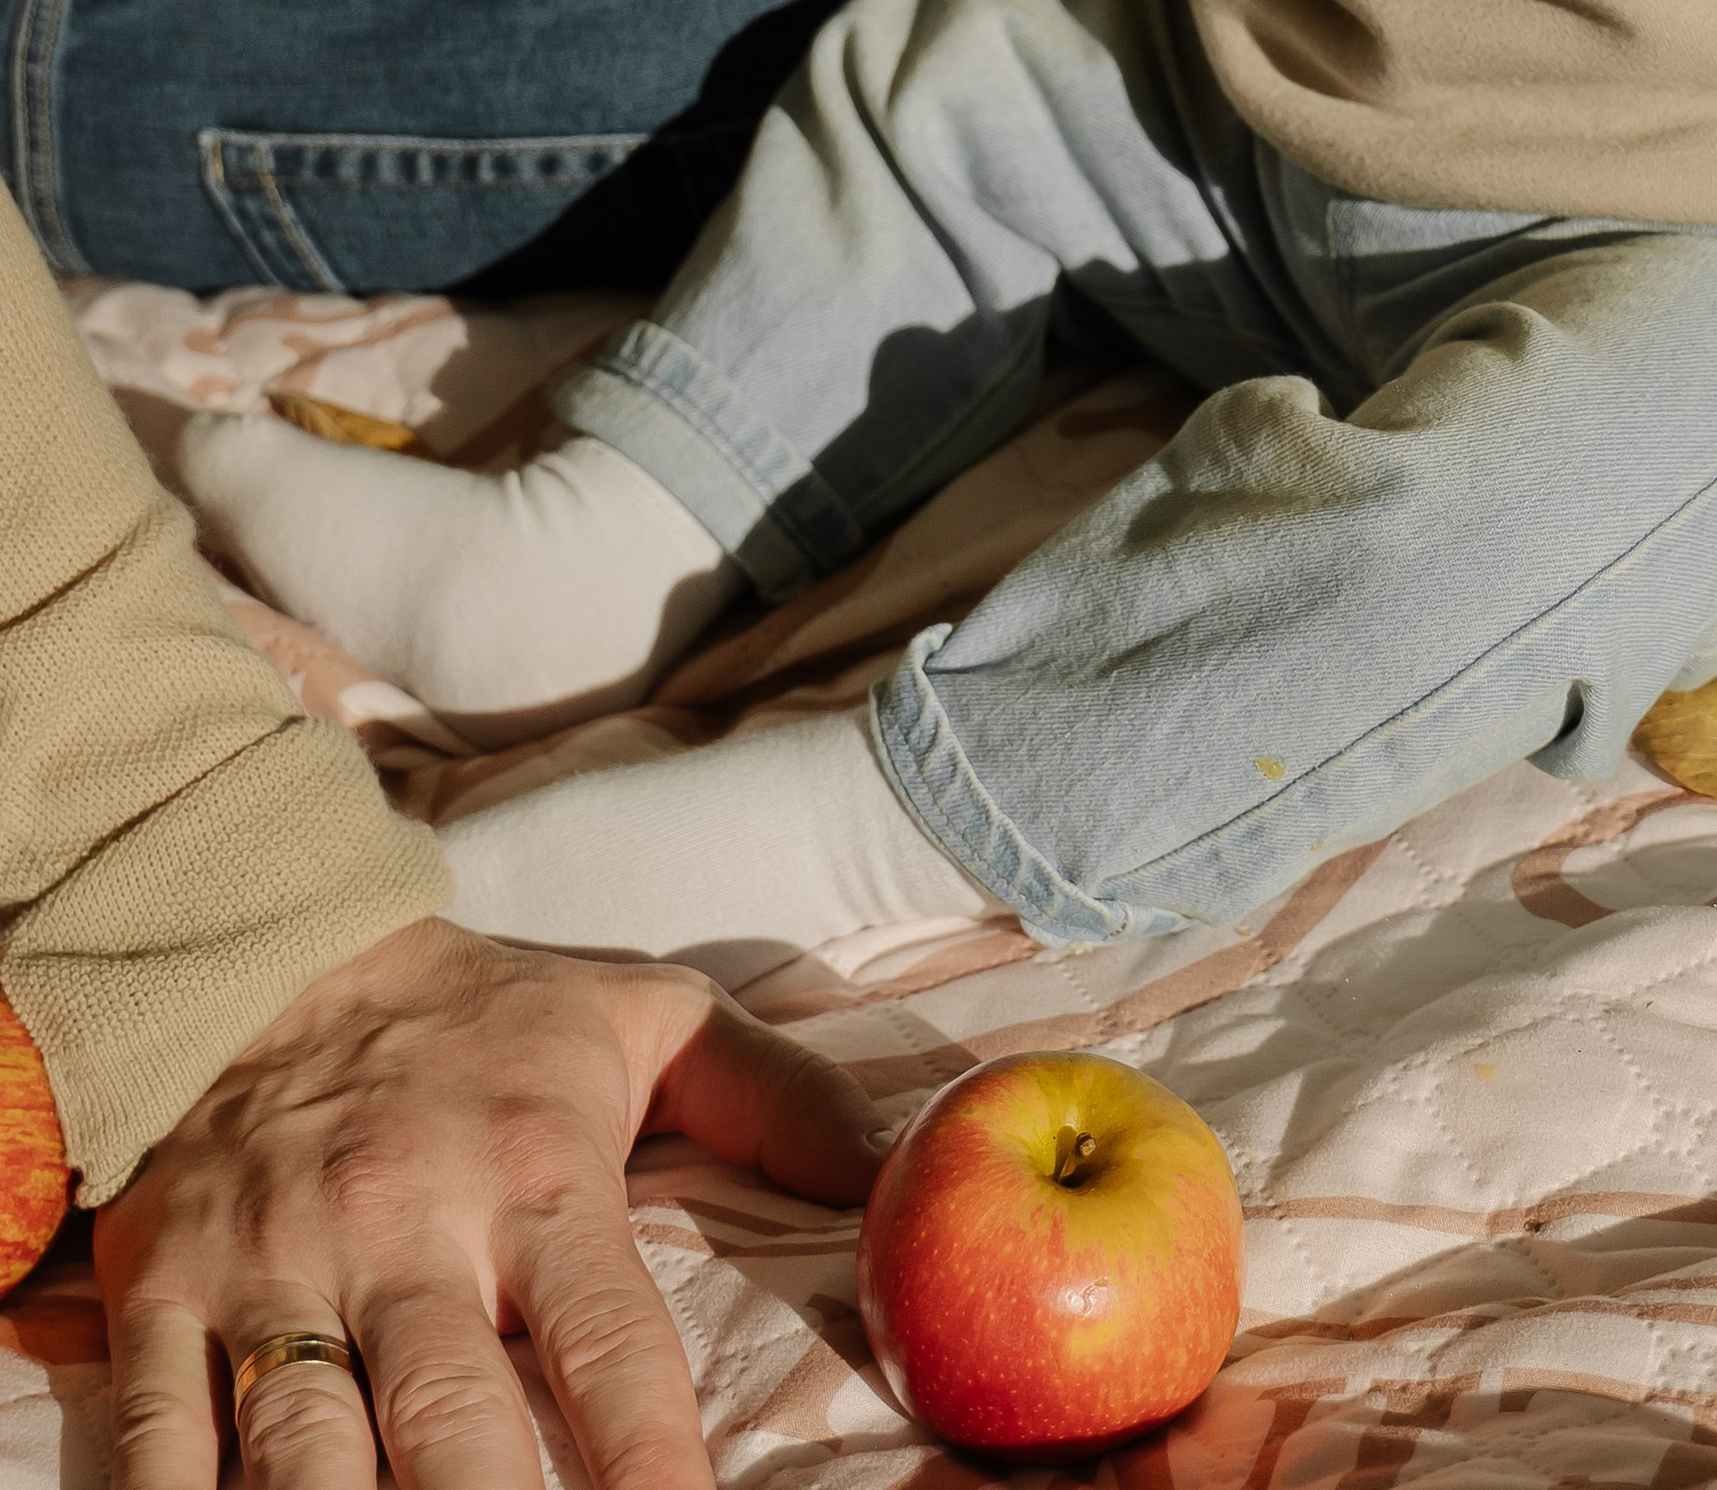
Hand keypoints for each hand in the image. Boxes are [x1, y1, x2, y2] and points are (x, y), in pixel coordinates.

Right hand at [96, 918, 875, 1489]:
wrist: (262, 943)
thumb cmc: (476, 1016)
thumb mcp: (643, 1019)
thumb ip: (775, 1096)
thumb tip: (893, 1169)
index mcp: (534, 1176)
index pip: (609, 1349)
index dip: (653, 1465)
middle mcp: (407, 1229)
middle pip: (453, 1426)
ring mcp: (276, 1268)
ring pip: (304, 1449)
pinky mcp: (163, 1291)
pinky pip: (158, 1434)